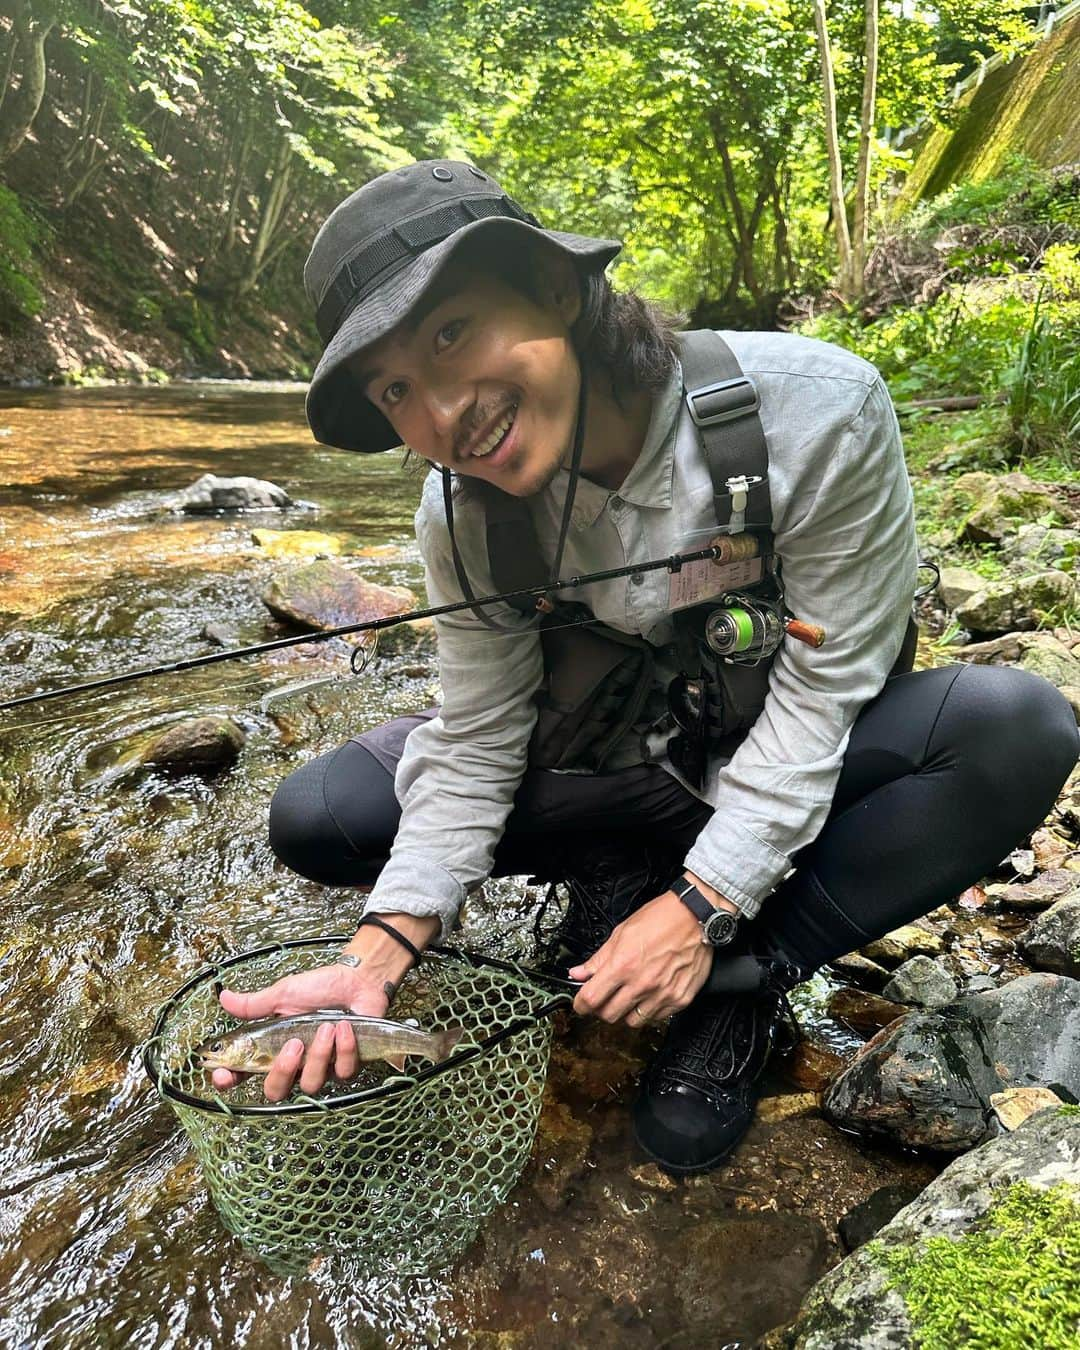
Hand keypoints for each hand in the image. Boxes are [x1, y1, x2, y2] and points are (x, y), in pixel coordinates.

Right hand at [211, 911, 437, 1101]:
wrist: (358, 980)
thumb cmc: (320, 987)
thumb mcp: (284, 993)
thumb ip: (254, 1004)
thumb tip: (223, 997)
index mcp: (272, 1048)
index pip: (243, 1074)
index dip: (229, 1081)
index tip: (224, 1074)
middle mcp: (294, 1064)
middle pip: (275, 1092)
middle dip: (283, 1072)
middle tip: (294, 1045)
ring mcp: (321, 1068)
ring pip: (311, 1084)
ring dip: (320, 1053)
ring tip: (327, 1026)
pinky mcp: (348, 1066)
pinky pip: (342, 1072)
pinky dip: (345, 1048)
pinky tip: (345, 1027)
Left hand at [568, 889, 713, 1025]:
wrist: (694, 917)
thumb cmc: (661, 919)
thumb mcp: (622, 933)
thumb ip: (598, 958)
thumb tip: (579, 973)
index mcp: (623, 965)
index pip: (591, 998)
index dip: (580, 1005)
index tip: (581, 1004)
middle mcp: (641, 983)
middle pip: (609, 1015)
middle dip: (601, 1009)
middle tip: (605, 999)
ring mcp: (662, 994)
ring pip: (633, 1021)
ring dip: (626, 1012)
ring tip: (628, 998)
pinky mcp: (679, 999)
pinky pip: (657, 1018)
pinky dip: (649, 1011)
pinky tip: (648, 996)